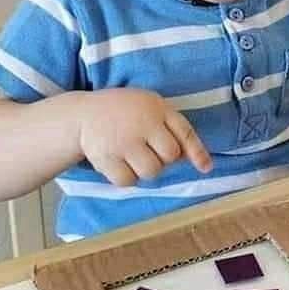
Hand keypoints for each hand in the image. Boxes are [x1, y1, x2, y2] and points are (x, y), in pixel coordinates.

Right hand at [76, 88, 211, 186]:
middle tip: (146, 149)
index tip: (206, 168)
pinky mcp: (106, 158)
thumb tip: (197, 161)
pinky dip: (126, 177)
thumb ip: (173, 129)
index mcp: (155, 108)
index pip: (184, 132)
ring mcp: (123, 141)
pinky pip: (129, 181)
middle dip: (163, 158)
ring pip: (152, 172)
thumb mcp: (150, 108)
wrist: (81, 115)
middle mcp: (141, 123)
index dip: (197, 152)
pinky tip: (118, 162)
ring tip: (131, 155)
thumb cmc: (124, 113)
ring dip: (144, 169)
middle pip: (170, 157)